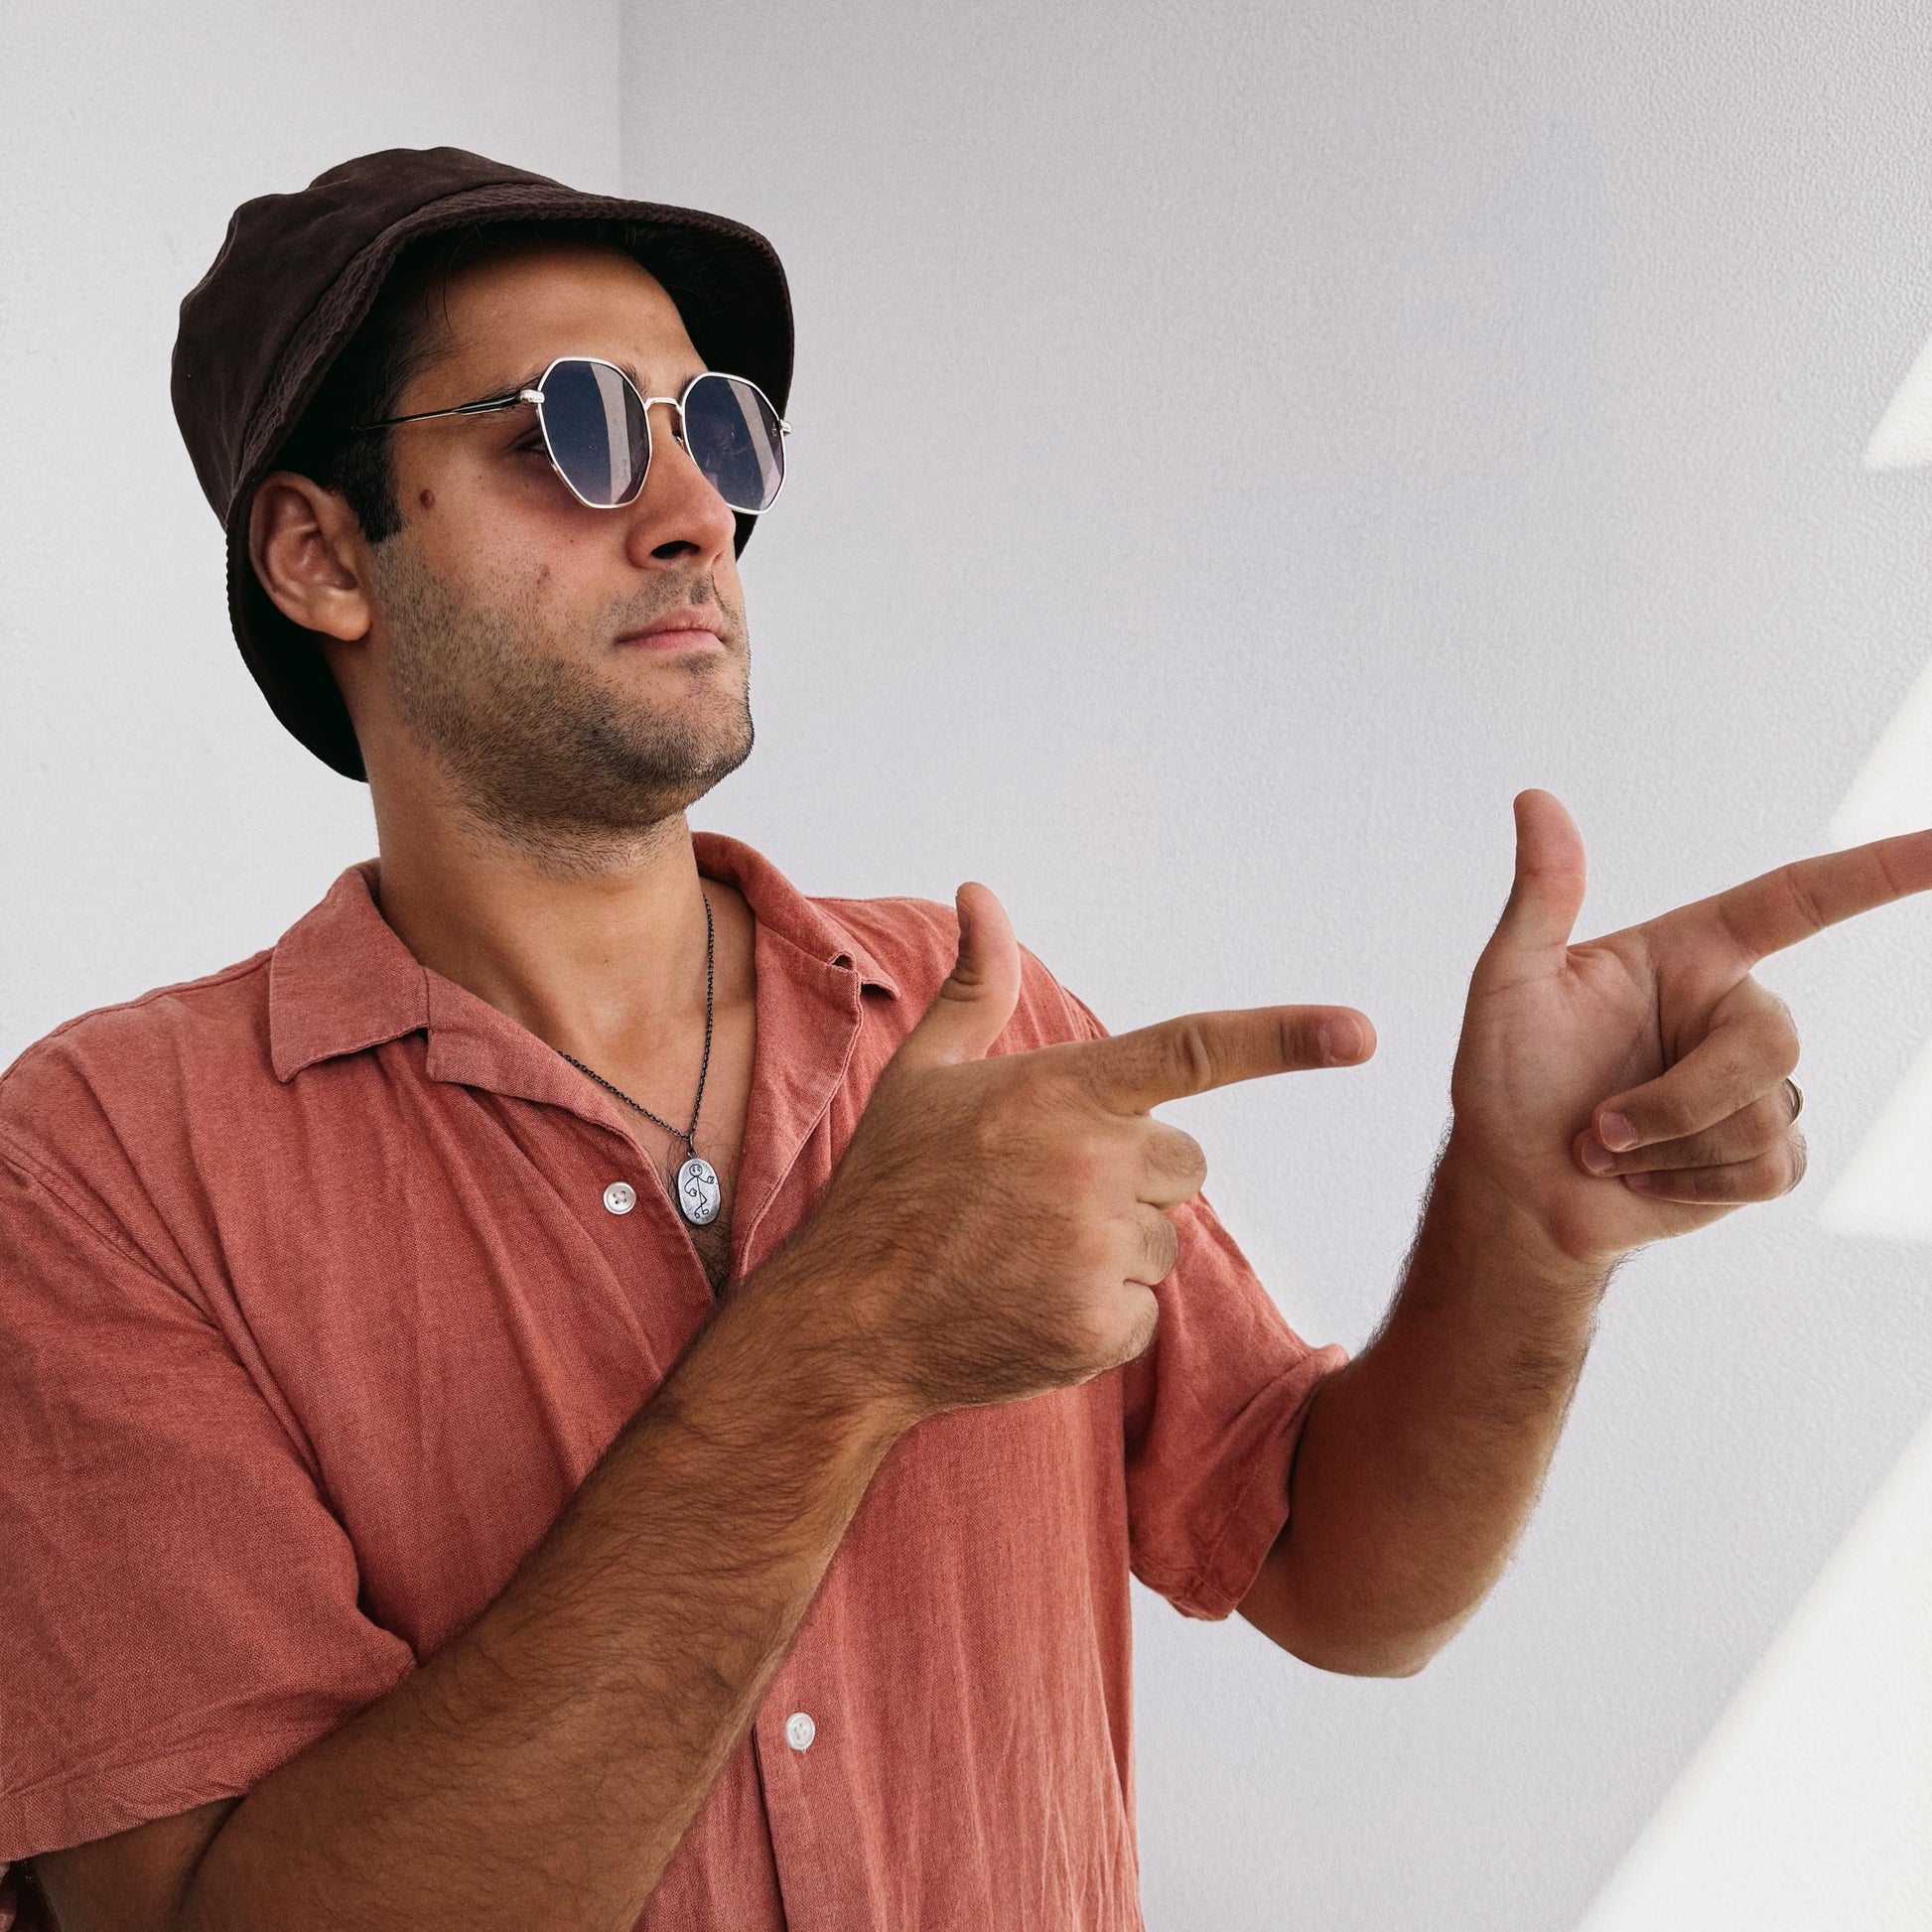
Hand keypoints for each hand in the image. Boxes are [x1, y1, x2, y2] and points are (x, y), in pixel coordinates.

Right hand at [793, 883, 1374, 1426]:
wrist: (847, 1325)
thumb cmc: (886, 1190)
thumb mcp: (923, 1076)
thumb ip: (976, 985)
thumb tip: (981, 889)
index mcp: (1059, 1091)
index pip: (1191, 1050)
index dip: (1284, 1038)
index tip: (1361, 1032)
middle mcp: (1090, 1163)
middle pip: (1186, 1162)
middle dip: (1133, 1178)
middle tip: (1040, 1200)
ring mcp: (1096, 1248)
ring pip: (1163, 1241)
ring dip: (1113, 1251)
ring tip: (1022, 1256)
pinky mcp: (1098, 1326)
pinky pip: (1142, 1314)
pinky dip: (1098, 1317)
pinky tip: (1029, 1306)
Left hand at [1447, 790, 1931, 1267]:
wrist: (1514, 1190)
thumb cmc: (1505, 1081)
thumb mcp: (1509, 982)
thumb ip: (1540, 896)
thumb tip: (1536, 799)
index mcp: (1689, 955)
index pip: (1799, 899)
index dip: (1880, 871)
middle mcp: (1730, 1013)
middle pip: (1775, 1039)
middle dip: (1680, 1097)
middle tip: (1598, 1123)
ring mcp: (1751, 1087)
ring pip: (1764, 1112)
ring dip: (1669, 1144)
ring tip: (1609, 1147)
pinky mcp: (1761, 1157)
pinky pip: (1769, 1167)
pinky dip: (1691, 1183)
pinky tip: (1644, 1179)